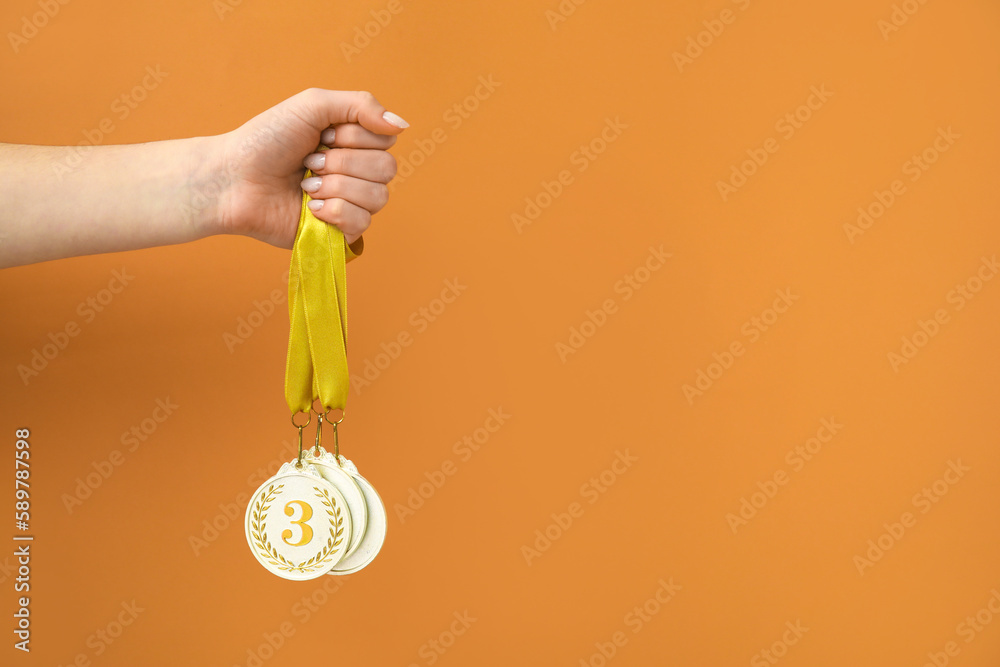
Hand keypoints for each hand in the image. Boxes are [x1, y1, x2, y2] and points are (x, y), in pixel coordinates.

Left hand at [216, 88, 407, 248]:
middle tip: (309, 161)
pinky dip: (335, 212)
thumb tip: (403, 124)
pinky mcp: (339, 234)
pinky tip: (311, 209)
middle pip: (387, 169)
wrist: (233, 179)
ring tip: (305, 186)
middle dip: (343, 162)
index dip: (355, 138)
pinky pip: (362, 224)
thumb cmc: (266, 140)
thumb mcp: (313, 105)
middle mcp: (357, 174)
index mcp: (354, 144)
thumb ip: (361, 105)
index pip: (387, 141)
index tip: (321, 136)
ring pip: (378, 197)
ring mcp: (350, 205)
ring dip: (336, 187)